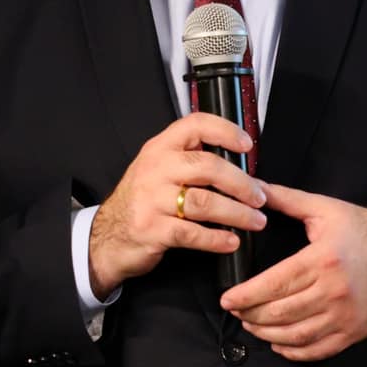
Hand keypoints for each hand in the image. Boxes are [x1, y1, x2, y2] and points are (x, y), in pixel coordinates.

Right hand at [88, 113, 267, 298]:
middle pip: (208, 166)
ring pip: (204, 202)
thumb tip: (242, 167)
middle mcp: (155, 169)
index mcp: (160, 148)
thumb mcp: (159, 170)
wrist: (106, 237)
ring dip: (237, 213)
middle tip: (260, 197)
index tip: (248, 145)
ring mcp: (151, 200)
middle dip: (241, 183)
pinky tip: (231, 241)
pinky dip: (217, 239)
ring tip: (255, 221)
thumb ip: (191, 161)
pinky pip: (192, 233)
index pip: (195, 125)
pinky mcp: (152, 229)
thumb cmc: (142, 202)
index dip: (225, 131)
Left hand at [219, 184, 366, 362]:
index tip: (227, 300)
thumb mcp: (325, 208)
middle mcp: (332, 292)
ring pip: (295, 335)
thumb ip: (286, 200)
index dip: (245, 296)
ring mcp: (344, 316)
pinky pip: (317, 350)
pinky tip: (279, 343)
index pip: (273, 285)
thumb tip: (254, 189)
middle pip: (279, 313)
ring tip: (252, 325)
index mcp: (321, 260)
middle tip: (237, 311)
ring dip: (266, 334)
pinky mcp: (353, 332)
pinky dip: (293, 351)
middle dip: (250, 315)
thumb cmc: (364, 230)